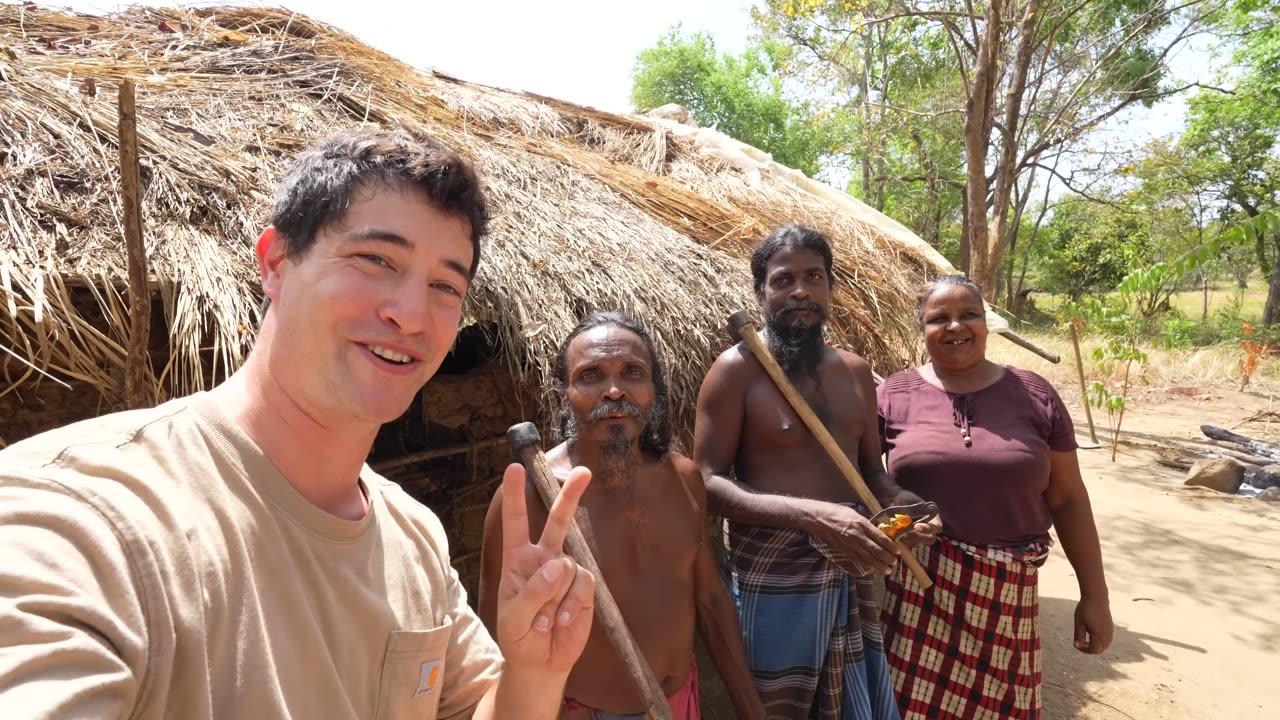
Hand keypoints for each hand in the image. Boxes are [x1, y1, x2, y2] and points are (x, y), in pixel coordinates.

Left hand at [495, 462, 595, 674]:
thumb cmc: (518, 636)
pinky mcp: (584, 588)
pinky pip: (582, 584)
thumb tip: (559, 566)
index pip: (516, 523)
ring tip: (545, 620)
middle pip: (558, 521)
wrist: (541, 662)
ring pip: (567, 566)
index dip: (515, 496)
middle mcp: (544, 559)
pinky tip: (561, 621)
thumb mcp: (513, 618)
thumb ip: (531, 592)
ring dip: (555, 597)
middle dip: (571, 496)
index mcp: (517, 560)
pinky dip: (571, 605)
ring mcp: (566, 573)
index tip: (514, 468)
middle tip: (585, 472)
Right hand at [807, 502, 898, 575]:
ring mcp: (850, 544)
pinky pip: (857, 559)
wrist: (817, 518)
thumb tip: (877, 531)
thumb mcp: (854, 513)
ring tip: (887, 570)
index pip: (880, 537)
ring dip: (879, 565)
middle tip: (895, 563)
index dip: (890, 546)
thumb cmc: (835, 512)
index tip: (898, 551)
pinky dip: (866, 564)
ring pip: (867, 557)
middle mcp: (857, 535)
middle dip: (887, 558)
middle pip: (876, 550)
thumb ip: (865, 523)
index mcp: (862, 524)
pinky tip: (872, 568)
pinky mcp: (843, 550)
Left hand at [888, 490, 941, 547]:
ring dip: (907, 539)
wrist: (894, 500)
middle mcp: (929, 528)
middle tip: (905, 532)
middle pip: (930, 539)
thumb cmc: (905, 499)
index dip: (928, 529)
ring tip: (897, 531)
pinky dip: (901, 541)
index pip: (937, 527)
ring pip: (918, 543)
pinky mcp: (910, 539)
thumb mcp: (909, 501)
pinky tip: (894, 534)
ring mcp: (920, 535)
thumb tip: (909, 522)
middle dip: (917, 536)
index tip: (916, 526)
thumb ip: (912, 511)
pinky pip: (908, 545)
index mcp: (933, 517)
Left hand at [1073, 595, 1112, 653]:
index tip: (1076, 645)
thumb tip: (1077, 646)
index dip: (1084, 650)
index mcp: (1098, 635)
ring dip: (1096, 645)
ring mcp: (1110, 631)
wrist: (1096, 597)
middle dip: (1090, 649)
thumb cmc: (1085, 609)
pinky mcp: (1111, 627)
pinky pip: (1108, 639)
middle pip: (1100, 649)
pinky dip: (1101, 641)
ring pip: (1105, 645)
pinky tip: (1093, 634)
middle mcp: (1107, 635)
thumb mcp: (1079, 623)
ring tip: (1086, 639)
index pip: (1093, 650)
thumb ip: (1078, 636)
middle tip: (1081, 643)